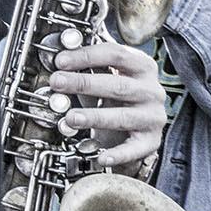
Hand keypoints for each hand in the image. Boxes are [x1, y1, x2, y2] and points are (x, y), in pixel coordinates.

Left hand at [52, 41, 167, 169]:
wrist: (135, 125)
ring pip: (122, 116)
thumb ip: (87, 67)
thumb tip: (58, 61)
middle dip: (83, 83)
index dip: (87, 56)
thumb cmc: (116, 95)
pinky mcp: (150, 140)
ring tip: (70, 117)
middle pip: (117, 85)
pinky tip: (101, 156)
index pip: (116, 55)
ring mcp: (152, 116)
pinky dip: (117, 154)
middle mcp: (150, 90)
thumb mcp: (104, 76)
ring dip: (94, 117)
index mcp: (141, 66)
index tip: (61, 60)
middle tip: (57, 82)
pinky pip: (134, 148)